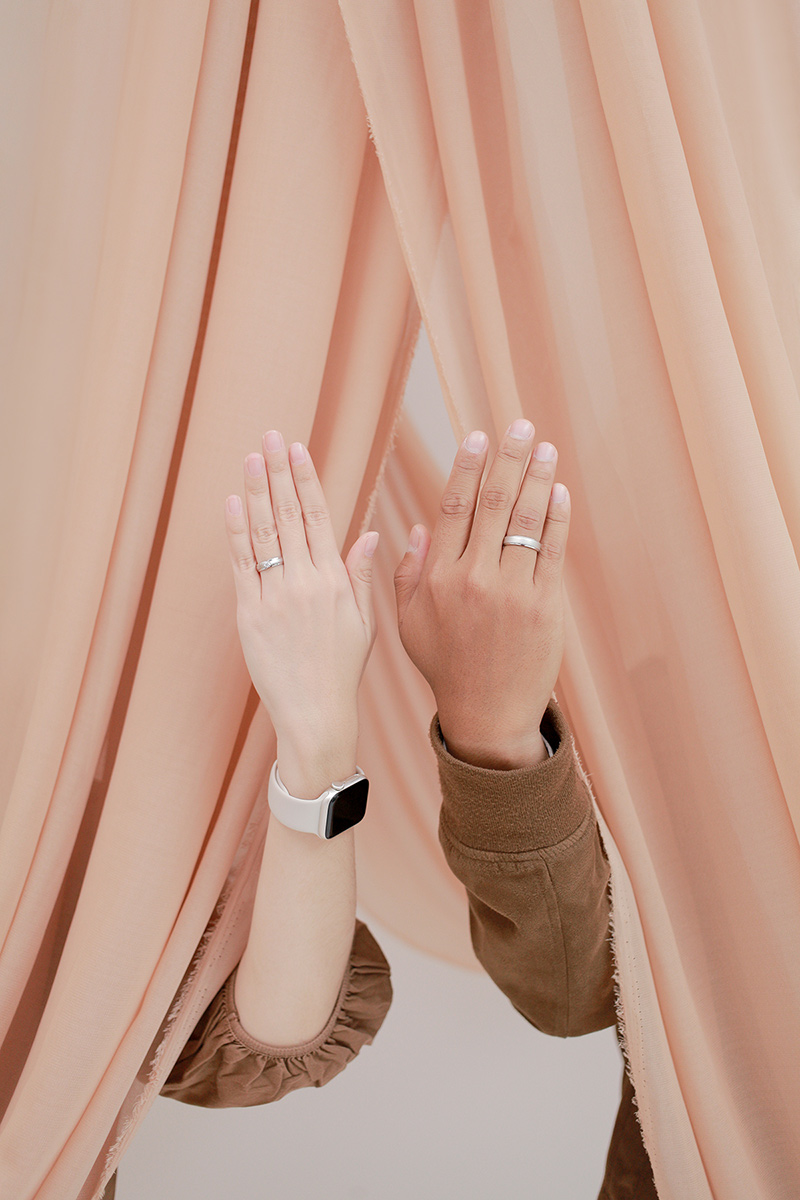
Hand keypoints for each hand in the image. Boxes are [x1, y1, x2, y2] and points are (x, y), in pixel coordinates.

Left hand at [224, 431, 377, 792]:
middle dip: (279, 473)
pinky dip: (236, 533)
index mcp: (336, 582)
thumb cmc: (342, 671)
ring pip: (265, 534)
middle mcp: (307, 583)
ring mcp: (276, 598)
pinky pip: (242, 566)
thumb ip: (363, 575)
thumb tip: (370, 534)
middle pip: (290, 516)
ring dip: (257, 492)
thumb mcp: (365, 623)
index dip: (307, 480)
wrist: (316, 714)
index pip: (319, 518)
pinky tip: (234, 503)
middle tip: (270, 437)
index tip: (298, 450)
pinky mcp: (251, 615)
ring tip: (250, 459)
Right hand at [393, 420, 570, 769]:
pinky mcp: (545, 606)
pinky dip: (556, 519)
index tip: (478, 438)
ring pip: (525, 521)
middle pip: (493, 504)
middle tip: (521, 426)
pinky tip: (559, 492)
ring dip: (537, 479)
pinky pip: (551, 552)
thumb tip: (420, 527)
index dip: (467, 468)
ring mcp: (512, 592)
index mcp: (438, 578)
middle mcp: (473, 579)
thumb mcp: (410, 623)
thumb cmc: (446, 667)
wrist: (488, 715)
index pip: (454, 509)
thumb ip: (408, 573)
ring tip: (545, 448)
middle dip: (508, 459)